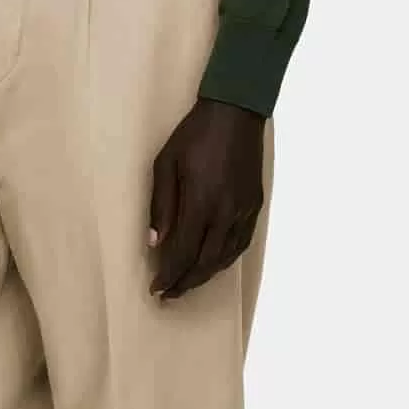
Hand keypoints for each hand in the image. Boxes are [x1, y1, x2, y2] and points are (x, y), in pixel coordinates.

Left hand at [147, 95, 266, 298]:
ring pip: (226, 257)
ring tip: (188, 284)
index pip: (184, 253)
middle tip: (169, 295)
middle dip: (186, 282)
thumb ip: (161, 206)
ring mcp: (244, 210)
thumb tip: (154, 242)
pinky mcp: (255, 205)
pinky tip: (214, 263)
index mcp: (202, 203)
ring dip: (206, 275)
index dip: (169, 275)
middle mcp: (226, 213)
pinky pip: (241, 243)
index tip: (156, 289)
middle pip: (206, 262)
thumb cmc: (194, 135)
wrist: (236, 112)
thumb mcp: (165, 164)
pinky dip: (226, 259)